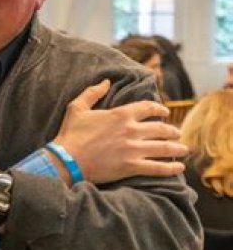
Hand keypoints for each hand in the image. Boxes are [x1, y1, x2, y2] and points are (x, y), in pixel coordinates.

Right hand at [53, 79, 187, 183]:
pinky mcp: (132, 167)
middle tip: (177, 133)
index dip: (159, 109)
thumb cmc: (71, 134)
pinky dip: (171, 168)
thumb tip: (106, 81)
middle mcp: (131, 130)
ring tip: (183, 149)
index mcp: (120, 115)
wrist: (67, 159)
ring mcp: (133, 149)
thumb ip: (92, 92)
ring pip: (163, 148)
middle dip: (172, 131)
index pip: (148, 108)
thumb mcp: (77, 108)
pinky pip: (158, 167)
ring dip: (177, 148)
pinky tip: (179, 167)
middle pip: (161, 129)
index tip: (165, 112)